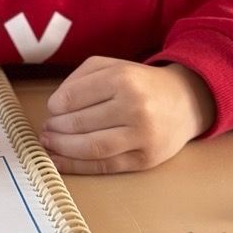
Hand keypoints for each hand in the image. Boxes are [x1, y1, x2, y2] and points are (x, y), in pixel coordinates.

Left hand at [40, 57, 215, 174]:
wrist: (186, 101)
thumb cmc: (141, 83)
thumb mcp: (113, 66)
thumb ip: (81, 77)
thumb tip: (55, 105)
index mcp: (123, 79)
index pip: (74, 96)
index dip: (55, 106)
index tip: (51, 109)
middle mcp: (134, 107)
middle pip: (80, 123)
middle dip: (56, 128)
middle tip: (46, 129)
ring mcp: (142, 136)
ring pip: (91, 148)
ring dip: (62, 148)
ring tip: (49, 143)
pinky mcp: (145, 159)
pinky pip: (105, 166)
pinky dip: (77, 166)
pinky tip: (59, 162)